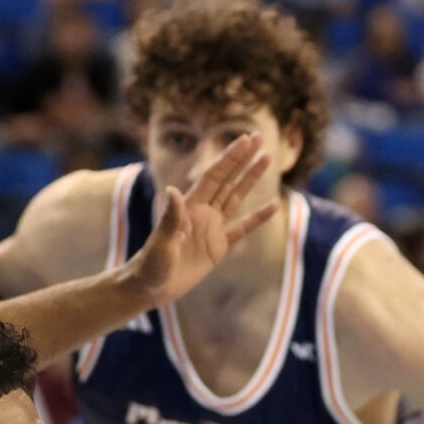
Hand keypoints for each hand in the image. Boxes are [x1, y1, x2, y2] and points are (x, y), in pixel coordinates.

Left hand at [119, 134, 278, 308]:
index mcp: (189, 206)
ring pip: (236, 197)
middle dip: (243, 158)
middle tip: (259, 137)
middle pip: (228, 179)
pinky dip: (258, 218)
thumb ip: (171, 218)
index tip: (245, 140)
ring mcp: (212, 227)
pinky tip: (273, 206)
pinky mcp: (218, 246)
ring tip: (266, 159)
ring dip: (251, 178)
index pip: (214, 176)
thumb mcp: (161, 241)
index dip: (230, 158)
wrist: (150, 286)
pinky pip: (242, 228)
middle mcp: (202, 211)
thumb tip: (173, 190)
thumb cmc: (150, 264)